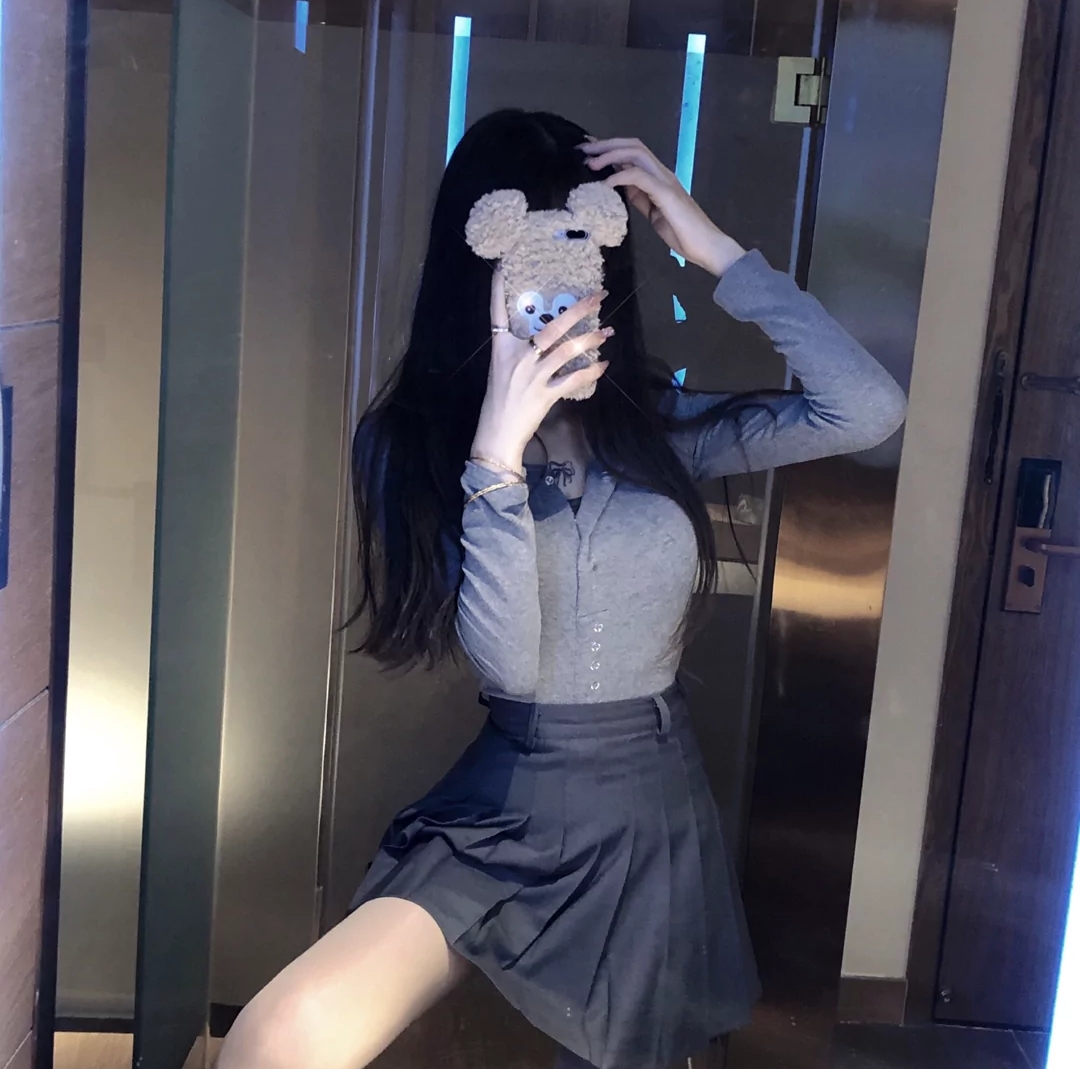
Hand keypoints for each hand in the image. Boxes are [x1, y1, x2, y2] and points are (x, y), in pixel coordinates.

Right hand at [471, 271, 612, 470]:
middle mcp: (518, 357)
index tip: (502, 266)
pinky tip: (603, 365)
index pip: (497, 312)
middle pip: (552, 326)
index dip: (498, 289)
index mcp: (501, 348)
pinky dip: (591, 372)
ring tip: (607, 332)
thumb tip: (543, 340)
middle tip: (599, 296)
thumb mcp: (501, 370)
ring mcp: (533, 375)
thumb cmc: (499, 402)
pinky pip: (574, 379)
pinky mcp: (545, 394)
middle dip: (579, 309)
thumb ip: (518, 352)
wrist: (497, 433)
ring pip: (568, 350)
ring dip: (591, 339)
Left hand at [580, 137, 745, 276]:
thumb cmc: (683, 234)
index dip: (611, 149)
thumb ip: (639, 198)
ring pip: (636, 154)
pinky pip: (639, 177)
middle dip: (606, 145)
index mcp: (659, 178)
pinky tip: (606, 183)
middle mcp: (662, 173)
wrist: (706, 246)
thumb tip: (620, 188)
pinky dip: (620, 177)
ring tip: (591, 164)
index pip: (633, 154)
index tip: (589, 152)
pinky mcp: (666, 194)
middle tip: (583, 150)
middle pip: (633, 146)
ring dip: (610, 155)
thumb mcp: (653, 213)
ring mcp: (665, 181)